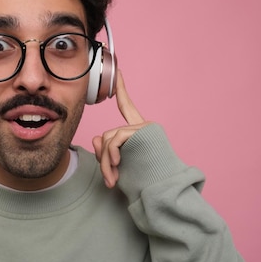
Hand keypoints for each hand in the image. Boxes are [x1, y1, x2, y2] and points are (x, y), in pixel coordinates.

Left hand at [92, 70, 150, 187]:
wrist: (164, 189)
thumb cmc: (145, 180)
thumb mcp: (121, 165)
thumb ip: (108, 151)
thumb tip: (96, 139)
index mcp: (140, 131)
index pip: (126, 106)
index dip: (121, 89)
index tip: (118, 73)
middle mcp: (143, 125)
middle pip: (109, 135)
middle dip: (103, 158)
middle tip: (108, 179)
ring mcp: (144, 126)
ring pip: (109, 139)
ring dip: (106, 162)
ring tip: (111, 180)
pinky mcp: (144, 130)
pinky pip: (116, 139)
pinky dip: (111, 154)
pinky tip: (117, 166)